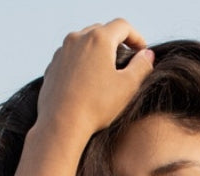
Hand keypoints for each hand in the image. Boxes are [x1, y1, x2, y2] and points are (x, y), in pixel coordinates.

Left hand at [37, 19, 153, 137]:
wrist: (62, 124)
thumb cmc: (96, 106)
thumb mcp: (128, 86)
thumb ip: (141, 66)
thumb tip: (147, 55)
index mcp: (99, 39)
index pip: (123, 26)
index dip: (136, 37)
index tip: (142, 51)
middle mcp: (77, 38)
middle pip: (102, 31)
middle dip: (116, 42)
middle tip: (125, 60)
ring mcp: (62, 51)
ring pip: (84, 43)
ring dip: (98, 52)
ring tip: (106, 72)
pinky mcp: (52, 66)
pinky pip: (71, 58)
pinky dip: (82, 63)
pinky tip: (87, 83)